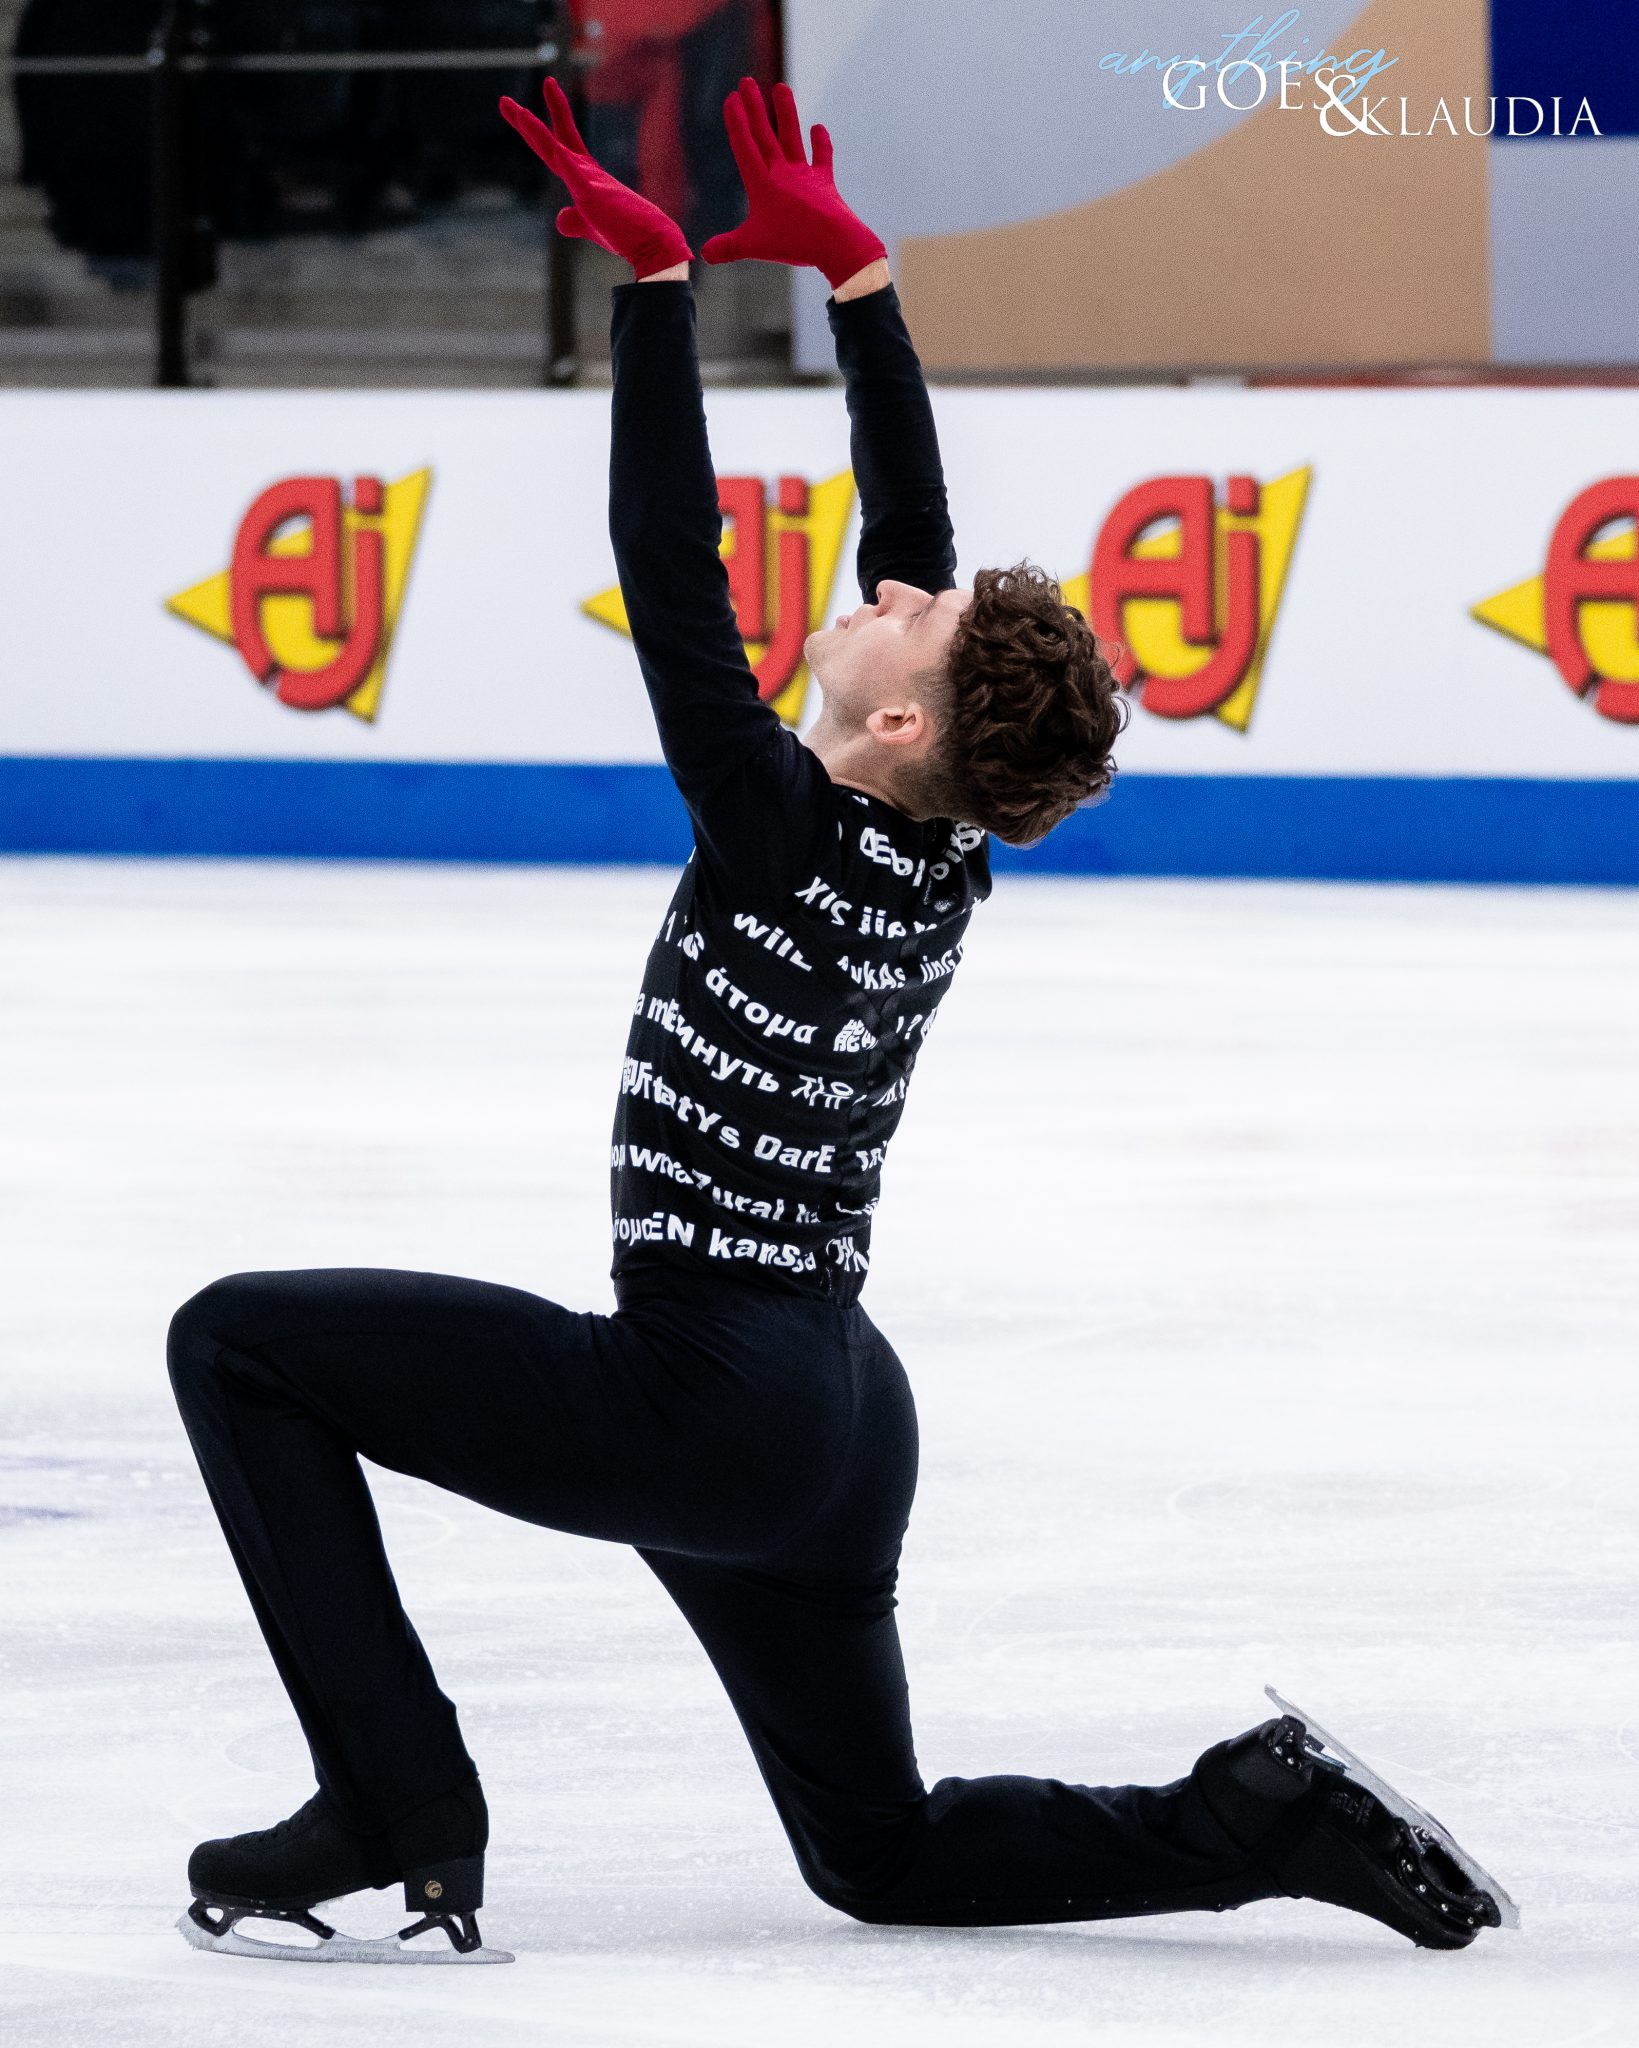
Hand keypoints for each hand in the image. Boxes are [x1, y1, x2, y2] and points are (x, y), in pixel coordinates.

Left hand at [499, 76, 691, 280]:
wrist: (651, 244)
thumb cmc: (624, 234)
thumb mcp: (590, 226)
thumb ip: (572, 220)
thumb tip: (560, 218)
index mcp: (583, 176)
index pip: (556, 145)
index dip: (538, 126)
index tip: (521, 110)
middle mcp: (584, 171)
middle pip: (551, 139)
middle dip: (526, 121)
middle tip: (503, 102)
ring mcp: (590, 181)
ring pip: (557, 150)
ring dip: (537, 132)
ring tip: (519, 113)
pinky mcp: (595, 196)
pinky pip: (575, 174)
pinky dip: (564, 160)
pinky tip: (553, 148)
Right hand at [702, 77, 885, 290]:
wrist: (836, 243)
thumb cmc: (793, 243)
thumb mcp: (753, 247)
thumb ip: (727, 248)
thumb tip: (703, 254)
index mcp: (762, 183)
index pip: (745, 147)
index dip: (736, 123)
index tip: (731, 98)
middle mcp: (782, 172)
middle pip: (764, 135)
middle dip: (754, 107)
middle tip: (746, 81)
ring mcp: (804, 175)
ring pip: (791, 137)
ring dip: (786, 112)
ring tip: (781, 87)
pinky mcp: (824, 183)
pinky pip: (822, 159)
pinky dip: (820, 143)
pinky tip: (817, 127)